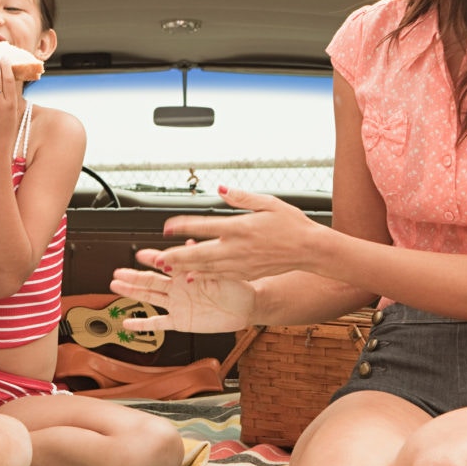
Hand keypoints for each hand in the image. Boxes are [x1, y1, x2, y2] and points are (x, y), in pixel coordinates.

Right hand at [110, 264, 253, 332]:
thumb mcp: (219, 270)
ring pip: (150, 297)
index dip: (152, 259)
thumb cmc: (236, 285)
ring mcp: (177, 304)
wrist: (246, 306)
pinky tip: (129, 324)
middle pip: (150, 280)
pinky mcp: (180, 321)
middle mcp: (178, 288)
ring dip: (133, 292)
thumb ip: (202, 260)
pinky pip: (158, 323)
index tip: (140, 254)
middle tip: (118, 272)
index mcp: (186, 273)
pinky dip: (143, 324)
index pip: (165, 264)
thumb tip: (190, 244)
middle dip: (133, 276)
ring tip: (116, 286)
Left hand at [147, 186, 324, 280]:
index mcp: (240, 227)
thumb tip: (221, 188)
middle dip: (175, 256)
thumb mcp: (268, 203)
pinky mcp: (246, 273)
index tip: (166, 227)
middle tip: (155, 258)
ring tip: (166, 268)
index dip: (182, 226)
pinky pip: (220, 276)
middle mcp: (237, 247)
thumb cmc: (291, 223)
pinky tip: (191, 277)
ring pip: (206, 268)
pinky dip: (203, 277)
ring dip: (184, 268)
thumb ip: (241, 197)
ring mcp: (241, 263)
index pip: (204, 226)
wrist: (310, 249)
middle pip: (199, 253)